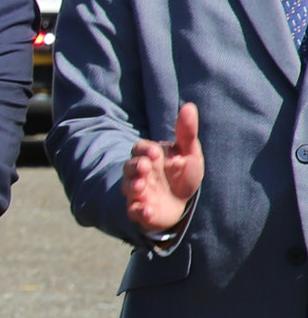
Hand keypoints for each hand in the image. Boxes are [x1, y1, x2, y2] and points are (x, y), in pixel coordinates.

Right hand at [125, 102, 202, 235]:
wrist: (182, 203)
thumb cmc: (183, 174)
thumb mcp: (189, 153)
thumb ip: (186, 131)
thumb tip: (188, 105)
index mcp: (149, 157)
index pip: (139, 149)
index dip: (145, 150)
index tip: (155, 153)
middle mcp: (140, 174)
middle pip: (129, 167)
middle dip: (135, 167)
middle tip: (145, 168)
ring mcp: (139, 192)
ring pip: (128, 188)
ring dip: (133, 187)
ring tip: (141, 187)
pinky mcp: (142, 211)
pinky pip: (134, 211)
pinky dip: (138, 211)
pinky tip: (147, 210)